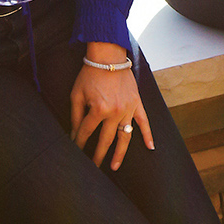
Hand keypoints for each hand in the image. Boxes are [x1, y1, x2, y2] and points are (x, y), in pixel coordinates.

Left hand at [72, 47, 152, 170]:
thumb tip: (73, 135)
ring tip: (114, 166)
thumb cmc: (90, 74)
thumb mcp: (77, 94)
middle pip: (105, 140)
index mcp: (99, 109)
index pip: (86, 132)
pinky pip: (144, 122)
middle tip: (93, 168)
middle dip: (98, 155)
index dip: (79, 142)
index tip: (75, 151)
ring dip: (119, 153)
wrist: (108, 56)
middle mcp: (115, 112)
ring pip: (125, 136)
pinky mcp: (137, 103)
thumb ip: (75, 115)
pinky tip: (150, 148)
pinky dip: (148, 135)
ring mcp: (128, 109)